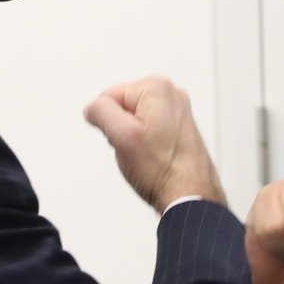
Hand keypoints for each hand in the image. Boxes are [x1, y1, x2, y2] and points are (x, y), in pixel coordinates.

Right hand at [85, 76, 225, 213]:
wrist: (190, 195)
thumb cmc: (164, 170)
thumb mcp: (122, 135)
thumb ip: (101, 111)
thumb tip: (92, 107)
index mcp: (157, 87)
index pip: (108, 98)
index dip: (109, 123)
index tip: (126, 139)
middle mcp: (171, 94)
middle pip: (122, 108)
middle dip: (122, 130)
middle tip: (137, 149)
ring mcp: (178, 112)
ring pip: (133, 121)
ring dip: (133, 139)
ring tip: (148, 155)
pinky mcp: (179, 128)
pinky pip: (148, 131)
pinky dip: (146, 144)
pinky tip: (155, 157)